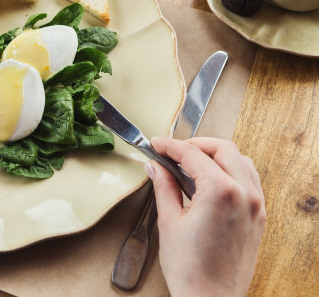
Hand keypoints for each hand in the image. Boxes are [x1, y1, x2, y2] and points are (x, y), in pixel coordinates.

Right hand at [148, 137, 265, 296]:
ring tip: (191, 164)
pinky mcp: (258, 217)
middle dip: (196, 145)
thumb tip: (156, 167)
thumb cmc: (191, 269)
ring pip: (241, 161)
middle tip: (173, 152)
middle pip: (223, 149)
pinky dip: (231, 171)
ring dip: (216, 156)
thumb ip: (164, 187)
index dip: (171, 146)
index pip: (193, 154)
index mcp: (221, 192)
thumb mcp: (169, 221)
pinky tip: (211, 181)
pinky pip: (250, 180)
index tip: (157, 145)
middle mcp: (245, 194)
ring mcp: (256, 206)